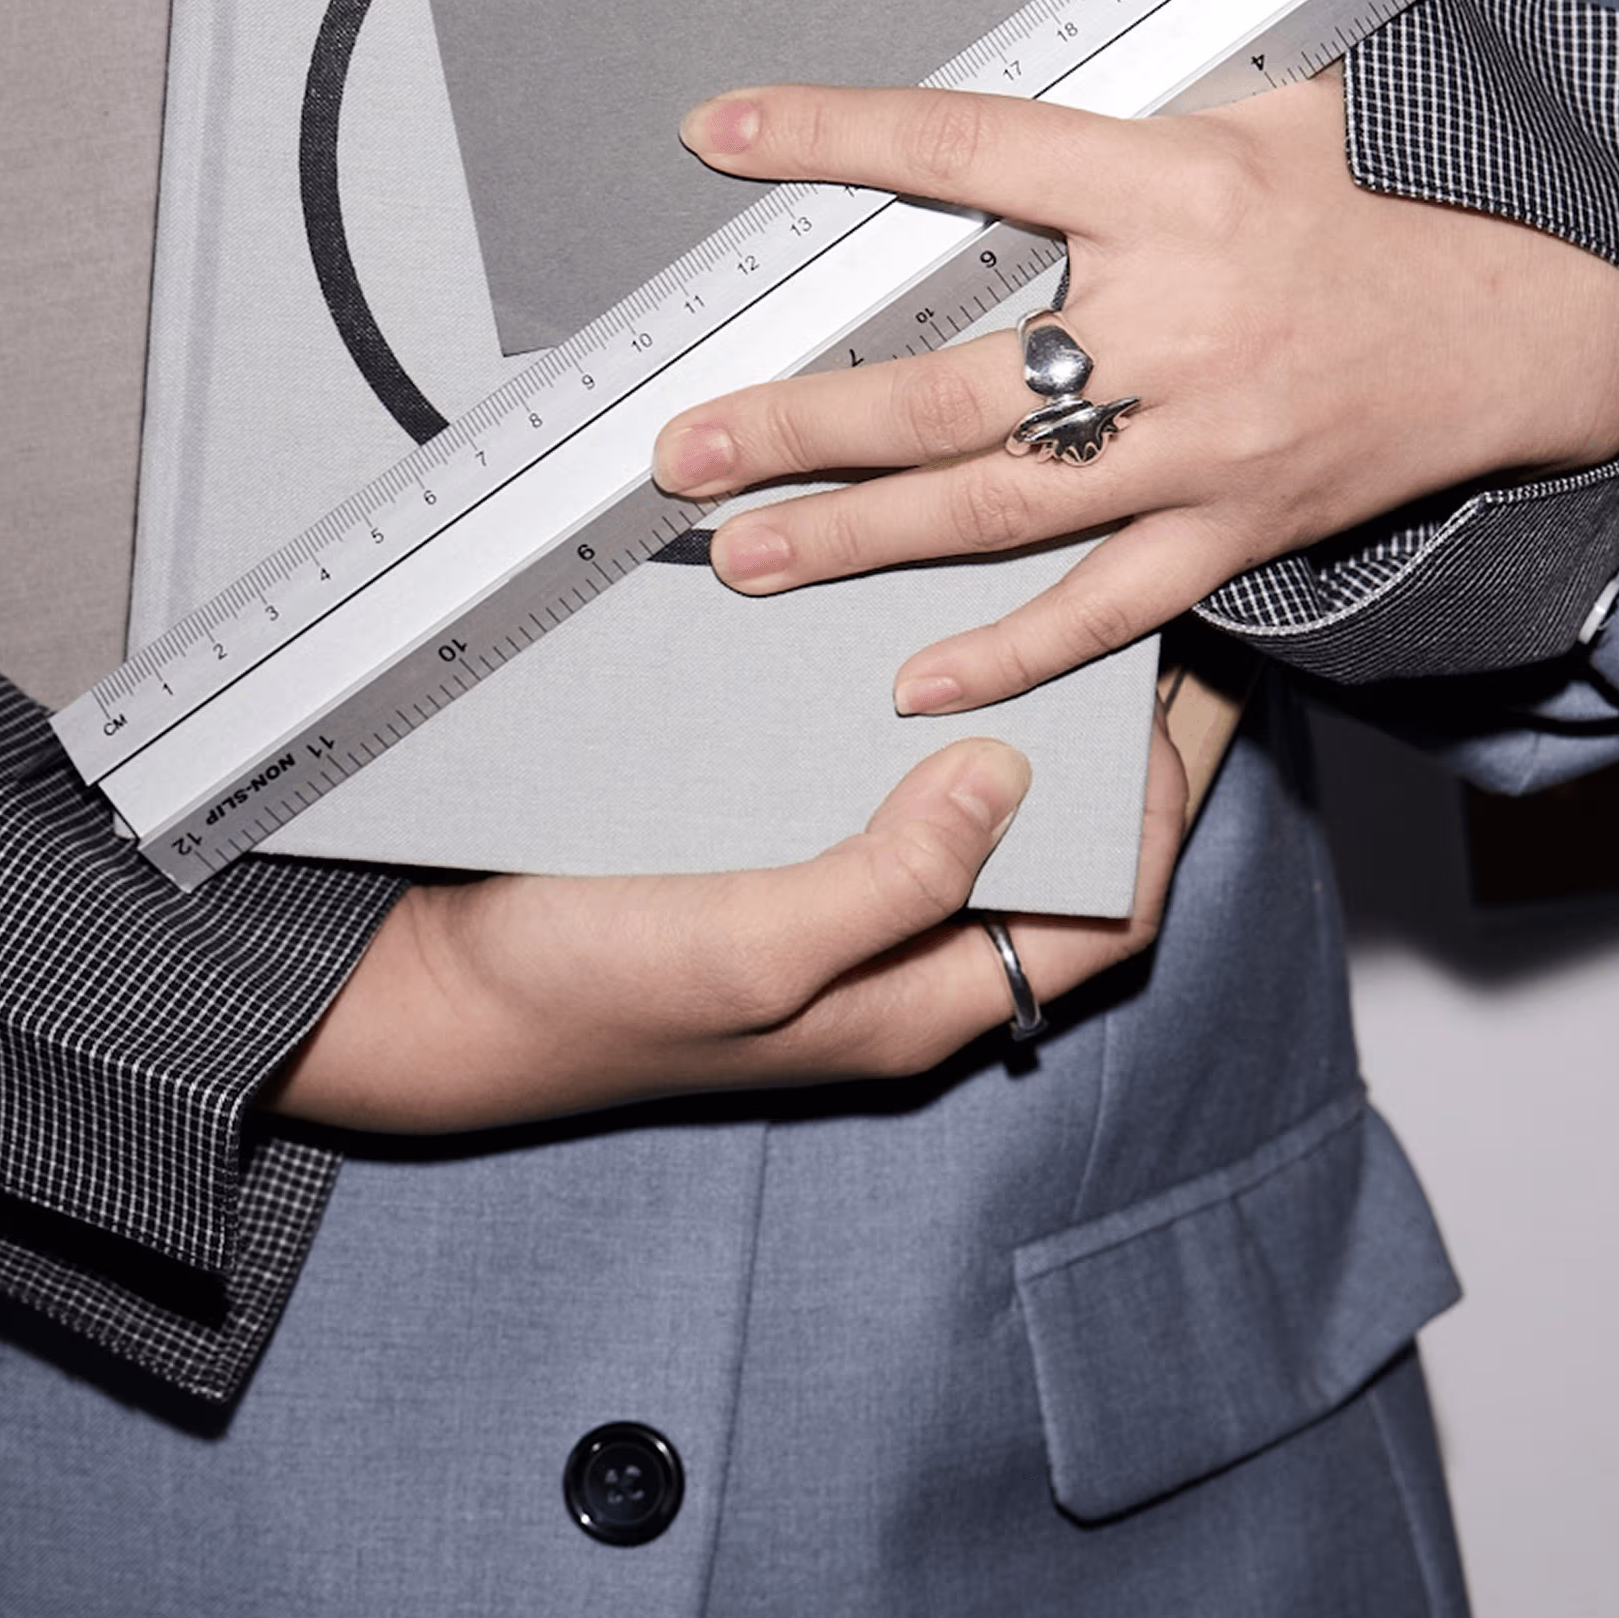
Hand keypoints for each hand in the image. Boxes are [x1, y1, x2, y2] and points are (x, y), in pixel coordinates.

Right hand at [268, 719, 1186, 1130]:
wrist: (434, 990)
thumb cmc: (587, 997)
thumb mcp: (753, 952)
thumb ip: (890, 881)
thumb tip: (1008, 782)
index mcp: (918, 1002)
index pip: (1107, 914)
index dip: (1164, 809)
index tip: (1184, 698)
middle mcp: (899, 955)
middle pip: (1062, 855)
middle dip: (1118, 752)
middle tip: (1148, 633)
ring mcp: (842, 900)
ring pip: (983, 811)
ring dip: (1027, 723)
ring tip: (1054, 615)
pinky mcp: (780, 850)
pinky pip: (888, 783)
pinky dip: (924, 716)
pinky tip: (915, 642)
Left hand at [651, 72, 1618, 713]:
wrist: (1541, 313)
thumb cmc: (1404, 196)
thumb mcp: (1274, 100)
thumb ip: (1136, 103)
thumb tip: (1015, 87)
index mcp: (1177, 189)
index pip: (968, 153)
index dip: (835, 137)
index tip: (722, 133)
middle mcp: (1180, 325)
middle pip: (950, 387)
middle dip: (799, 421)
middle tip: (684, 449)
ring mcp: (1208, 444)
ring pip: (1001, 508)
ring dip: (859, 537)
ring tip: (746, 553)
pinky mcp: (1240, 528)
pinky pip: (1108, 607)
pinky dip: (1011, 652)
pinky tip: (915, 680)